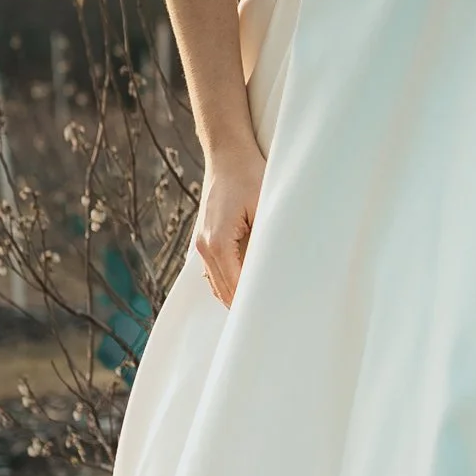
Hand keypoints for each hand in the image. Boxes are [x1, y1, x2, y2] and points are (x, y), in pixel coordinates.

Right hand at [192, 142, 265, 306]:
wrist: (228, 155)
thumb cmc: (249, 175)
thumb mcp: (264, 207)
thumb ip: (265, 242)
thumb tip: (274, 271)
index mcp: (217, 242)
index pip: (235, 286)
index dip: (253, 302)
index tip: (272, 315)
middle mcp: (204, 246)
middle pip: (224, 291)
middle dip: (245, 305)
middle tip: (271, 320)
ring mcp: (201, 244)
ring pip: (217, 285)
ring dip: (236, 296)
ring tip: (261, 310)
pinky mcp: (204, 240)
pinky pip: (214, 272)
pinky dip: (228, 284)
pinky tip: (246, 290)